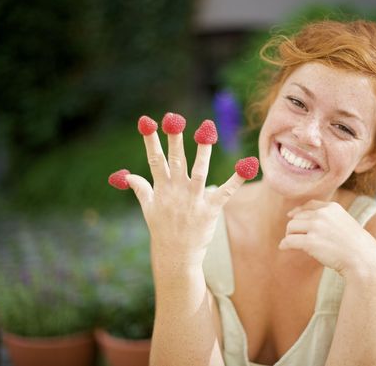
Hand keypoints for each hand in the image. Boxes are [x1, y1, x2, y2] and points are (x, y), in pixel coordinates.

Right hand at [125, 115, 245, 267]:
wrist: (176, 256)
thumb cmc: (162, 230)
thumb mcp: (148, 209)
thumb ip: (141, 189)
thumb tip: (127, 176)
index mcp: (161, 189)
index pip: (154, 160)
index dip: (150, 141)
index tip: (147, 122)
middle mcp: (176, 192)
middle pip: (176, 161)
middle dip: (174, 139)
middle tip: (174, 118)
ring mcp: (194, 200)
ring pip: (198, 171)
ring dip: (202, 151)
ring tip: (206, 131)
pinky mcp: (210, 209)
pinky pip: (225, 191)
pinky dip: (236, 179)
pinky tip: (247, 165)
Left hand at [280, 200, 375, 277]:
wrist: (364, 259)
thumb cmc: (356, 246)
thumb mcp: (345, 223)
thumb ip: (329, 219)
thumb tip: (308, 221)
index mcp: (332, 208)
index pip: (310, 205)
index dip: (298, 211)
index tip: (291, 216)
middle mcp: (323, 215)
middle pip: (297, 217)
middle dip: (295, 228)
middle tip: (295, 238)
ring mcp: (316, 227)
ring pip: (291, 227)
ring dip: (289, 236)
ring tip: (292, 244)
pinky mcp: (311, 242)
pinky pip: (290, 240)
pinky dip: (284, 244)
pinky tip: (283, 247)